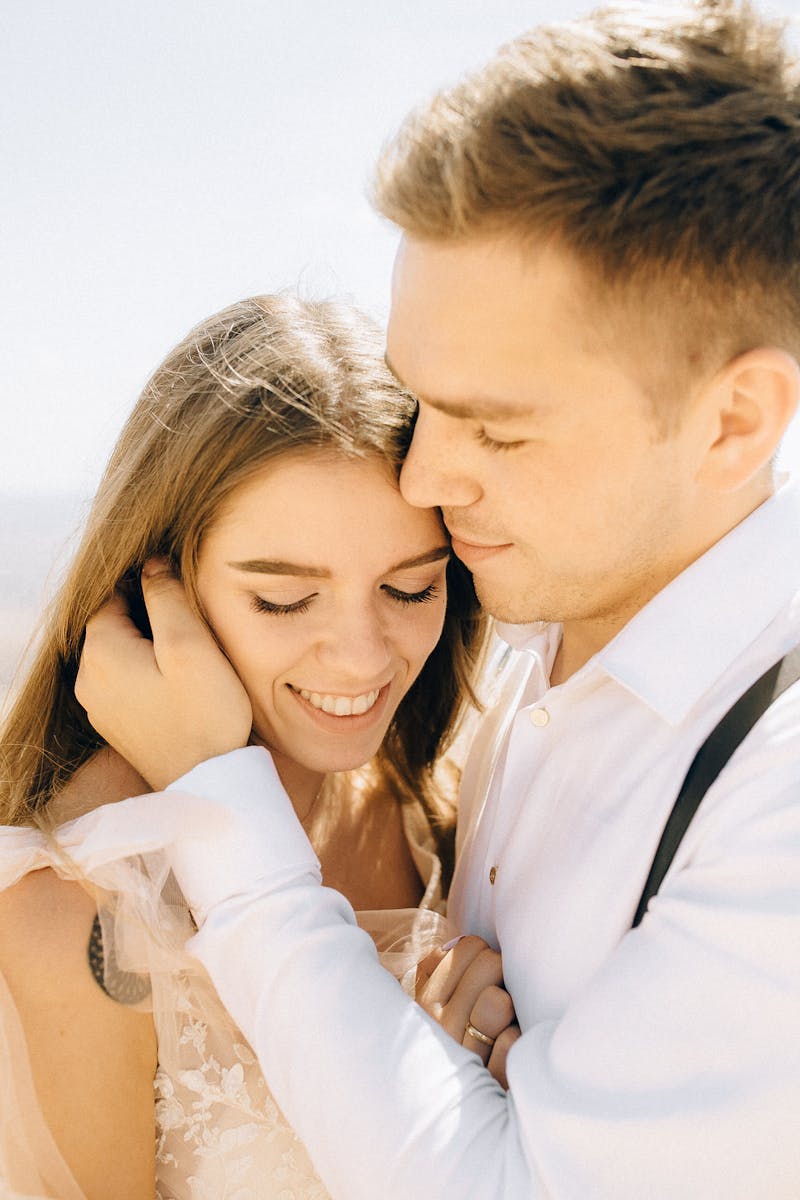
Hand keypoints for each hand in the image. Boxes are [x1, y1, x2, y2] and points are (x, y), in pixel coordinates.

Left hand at [75, 559, 252, 788]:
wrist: (207, 782)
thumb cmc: (204, 713)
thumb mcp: (190, 645)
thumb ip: (166, 597)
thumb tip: (151, 564)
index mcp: (101, 652)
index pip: (113, 596)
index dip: (147, 586)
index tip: (182, 595)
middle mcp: (87, 678)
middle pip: (112, 624)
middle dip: (146, 616)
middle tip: (191, 625)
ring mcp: (98, 704)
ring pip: (117, 652)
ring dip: (146, 644)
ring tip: (186, 653)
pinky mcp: (114, 722)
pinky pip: (123, 679)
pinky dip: (144, 670)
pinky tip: (175, 682)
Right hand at [416, 935, 519, 1089]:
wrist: (452, 1121)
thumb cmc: (452, 1049)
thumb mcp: (435, 1009)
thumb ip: (441, 971)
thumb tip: (458, 941)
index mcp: (424, 1001)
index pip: (467, 946)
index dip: (485, 957)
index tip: (485, 978)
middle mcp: (438, 1025)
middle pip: (490, 963)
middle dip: (502, 975)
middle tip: (501, 998)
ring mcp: (461, 1055)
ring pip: (498, 1000)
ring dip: (510, 1009)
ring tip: (506, 1023)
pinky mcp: (489, 1084)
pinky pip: (511, 1042)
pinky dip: (517, 1042)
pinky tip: (512, 1052)